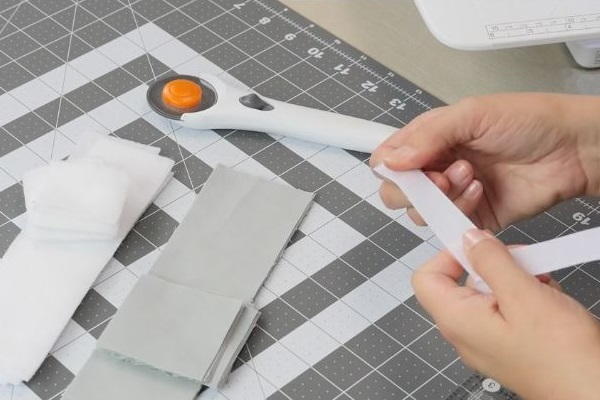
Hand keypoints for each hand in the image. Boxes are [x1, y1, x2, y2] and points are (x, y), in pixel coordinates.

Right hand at [370, 93, 599, 230]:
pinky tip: (480, 191)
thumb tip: (391, 160)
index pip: (389, 158)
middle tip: (438, 176)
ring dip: (442, 197)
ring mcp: (454, 192)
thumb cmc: (530, 120)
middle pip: (397, 190)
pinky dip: (460, 211)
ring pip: (421, 211)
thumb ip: (428, 136)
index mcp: (431, 137)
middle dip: (414, 188)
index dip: (391, 167)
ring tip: (470, 175)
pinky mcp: (473, 215)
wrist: (573, 149)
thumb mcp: (472, 114)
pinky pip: (449, 225)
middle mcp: (438, 165)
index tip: (409, 168)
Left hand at [413, 229, 599, 399]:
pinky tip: (548, 300)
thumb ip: (491, 261)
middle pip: (462, 282)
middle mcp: (465, 332)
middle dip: (494, 266)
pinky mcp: (507, 343)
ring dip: (516, 281)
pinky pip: (506, 309)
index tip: (475, 244)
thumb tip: (469, 239)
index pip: (426, 278)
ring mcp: (486, 340)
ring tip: (542, 286)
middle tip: (522, 264)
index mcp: (457, 320)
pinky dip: (526, 297)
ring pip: (489, 293)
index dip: (447, 256)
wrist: (593, 393)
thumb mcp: (523, 294)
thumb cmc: (562, 358)